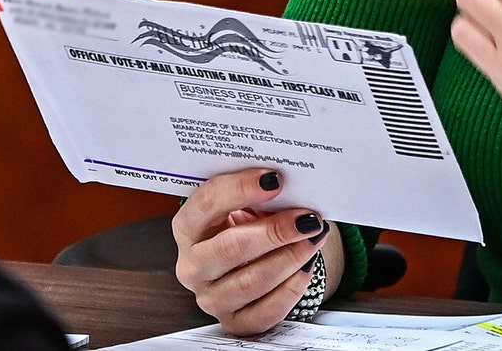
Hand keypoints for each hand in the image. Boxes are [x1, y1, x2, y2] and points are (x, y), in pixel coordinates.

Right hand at [172, 168, 329, 334]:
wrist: (250, 260)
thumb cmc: (245, 226)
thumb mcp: (245, 205)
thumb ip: (258, 195)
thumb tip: (292, 187)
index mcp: (188, 228)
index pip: (206, 204)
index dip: (240, 188)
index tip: (275, 180)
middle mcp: (192, 266)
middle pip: (230, 248)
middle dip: (274, 232)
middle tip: (307, 219)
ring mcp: (211, 298)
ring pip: (251, 282)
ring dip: (289, 258)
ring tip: (314, 238)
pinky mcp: (234, 321)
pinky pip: (265, 311)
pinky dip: (290, 289)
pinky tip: (306, 267)